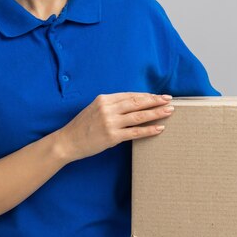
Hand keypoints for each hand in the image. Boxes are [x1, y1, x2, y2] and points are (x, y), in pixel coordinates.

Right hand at [56, 92, 172, 161]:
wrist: (68, 141)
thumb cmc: (82, 126)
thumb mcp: (94, 109)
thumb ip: (111, 105)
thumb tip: (132, 105)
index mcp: (104, 99)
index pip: (130, 95)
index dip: (146, 95)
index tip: (158, 95)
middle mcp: (108, 108)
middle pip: (137, 102)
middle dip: (155, 101)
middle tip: (169, 100)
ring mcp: (110, 122)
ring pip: (139, 116)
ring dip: (156, 113)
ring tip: (169, 111)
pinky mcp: (112, 136)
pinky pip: (135, 132)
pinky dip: (149, 129)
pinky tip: (159, 128)